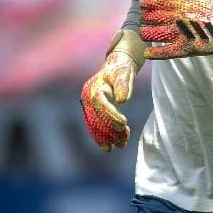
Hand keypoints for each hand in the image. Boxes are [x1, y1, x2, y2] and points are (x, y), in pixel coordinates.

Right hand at [80, 30, 142, 150]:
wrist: (116, 66)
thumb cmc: (122, 68)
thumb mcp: (125, 73)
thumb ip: (124, 85)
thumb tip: (122, 100)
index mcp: (94, 87)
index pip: (101, 104)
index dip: (112, 115)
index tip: (124, 124)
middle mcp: (87, 96)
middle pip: (96, 117)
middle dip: (110, 131)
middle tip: (124, 142)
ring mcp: (87, 104)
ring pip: (94, 124)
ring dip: (106, 137)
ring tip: (121, 145)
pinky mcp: (90, 110)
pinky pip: (94, 126)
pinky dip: (102, 136)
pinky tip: (110, 146)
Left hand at [140, 0, 212, 58]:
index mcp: (179, 2)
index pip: (152, 0)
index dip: (146, 1)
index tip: (145, 3)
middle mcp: (177, 17)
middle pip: (149, 17)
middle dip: (145, 17)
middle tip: (146, 19)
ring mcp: (180, 33)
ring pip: (152, 33)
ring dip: (146, 33)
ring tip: (146, 33)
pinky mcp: (186, 49)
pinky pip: (165, 51)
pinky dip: (154, 53)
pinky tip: (147, 52)